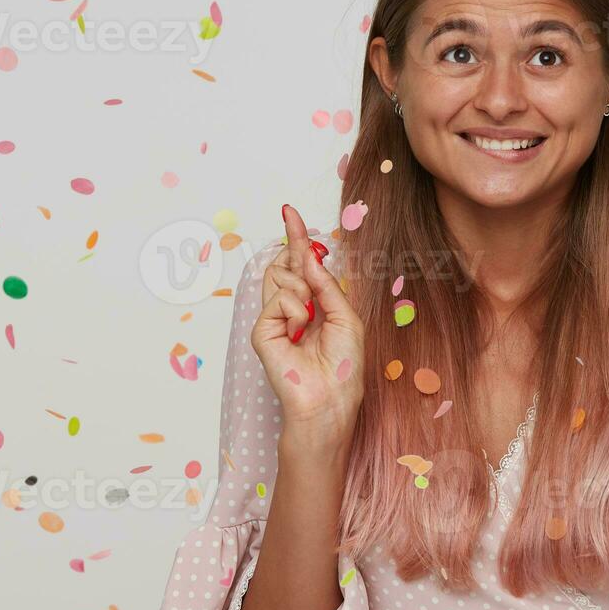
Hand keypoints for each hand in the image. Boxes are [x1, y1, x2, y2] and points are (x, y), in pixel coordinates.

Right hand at [251, 204, 365, 440]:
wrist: (329, 398)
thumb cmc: (343, 365)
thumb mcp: (346, 316)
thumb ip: (326, 284)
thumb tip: (308, 255)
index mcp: (315, 304)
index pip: (302, 264)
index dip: (297, 238)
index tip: (290, 212)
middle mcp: (292, 308)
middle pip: (286, 263)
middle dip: (296, 248)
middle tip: (303, 248)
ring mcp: (275, 318)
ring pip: (281, 276)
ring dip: (303, 291)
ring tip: (310, 321)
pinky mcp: (263, 330)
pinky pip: (279, 299)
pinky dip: (296, 311)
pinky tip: (299, 332)